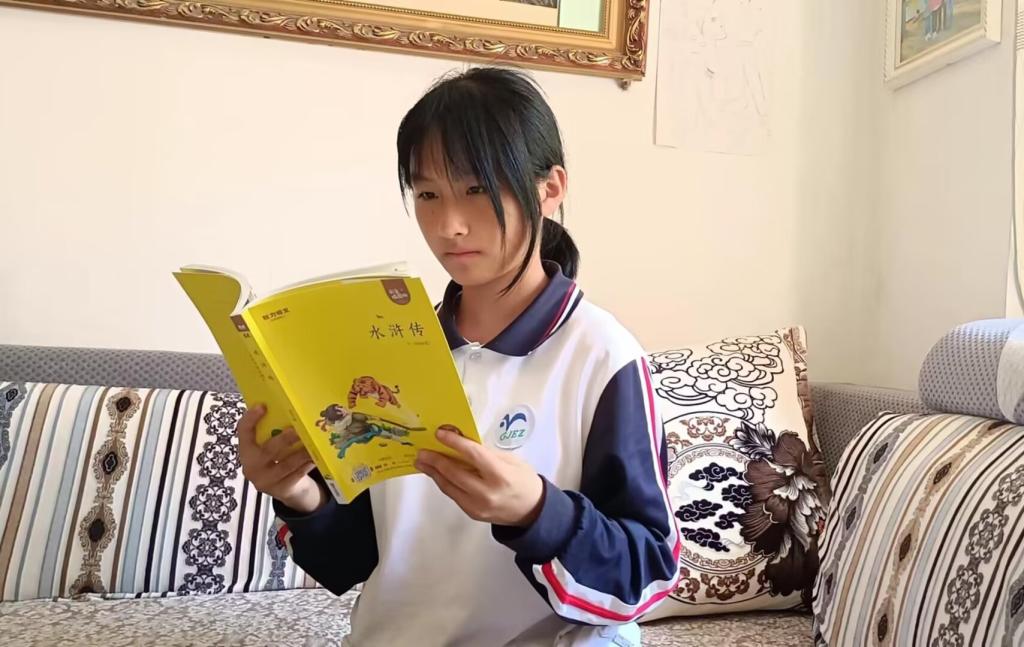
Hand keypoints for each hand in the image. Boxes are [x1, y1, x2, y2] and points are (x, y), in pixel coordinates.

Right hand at [237, 404, 323, 513]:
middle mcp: (252, 467)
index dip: (250, 419)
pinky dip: (307, 464)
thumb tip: (287, 406)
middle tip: (297, 429)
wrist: (287, 489)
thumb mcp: (269, 447)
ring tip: (312, 441)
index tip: (262, 406)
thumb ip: (272, 432)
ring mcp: (266, 481)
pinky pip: (296, 475)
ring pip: (286, 464)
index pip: (243, 433)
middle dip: (284, 439)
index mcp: (246, 452)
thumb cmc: (278, 461)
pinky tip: (316, 456)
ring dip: (301, 452)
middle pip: (268, 451)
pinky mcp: (282, 489)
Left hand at [415, 427, 543, 526]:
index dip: (454, 443)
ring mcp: (477, 505)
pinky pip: (453, 495)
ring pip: (449, 486)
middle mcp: (487, 492)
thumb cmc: (523, 480)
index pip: (473, 455)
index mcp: (500, 475)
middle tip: (422, 451)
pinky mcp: (472, 513)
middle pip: (455, 473)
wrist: (531, 511)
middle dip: (436, 460)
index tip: (440, 434)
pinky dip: (444, 482)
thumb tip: (462, 445)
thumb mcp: (511, 461)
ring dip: (434, 472)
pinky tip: (436, 474)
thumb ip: (487, 454)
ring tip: (422, 462)